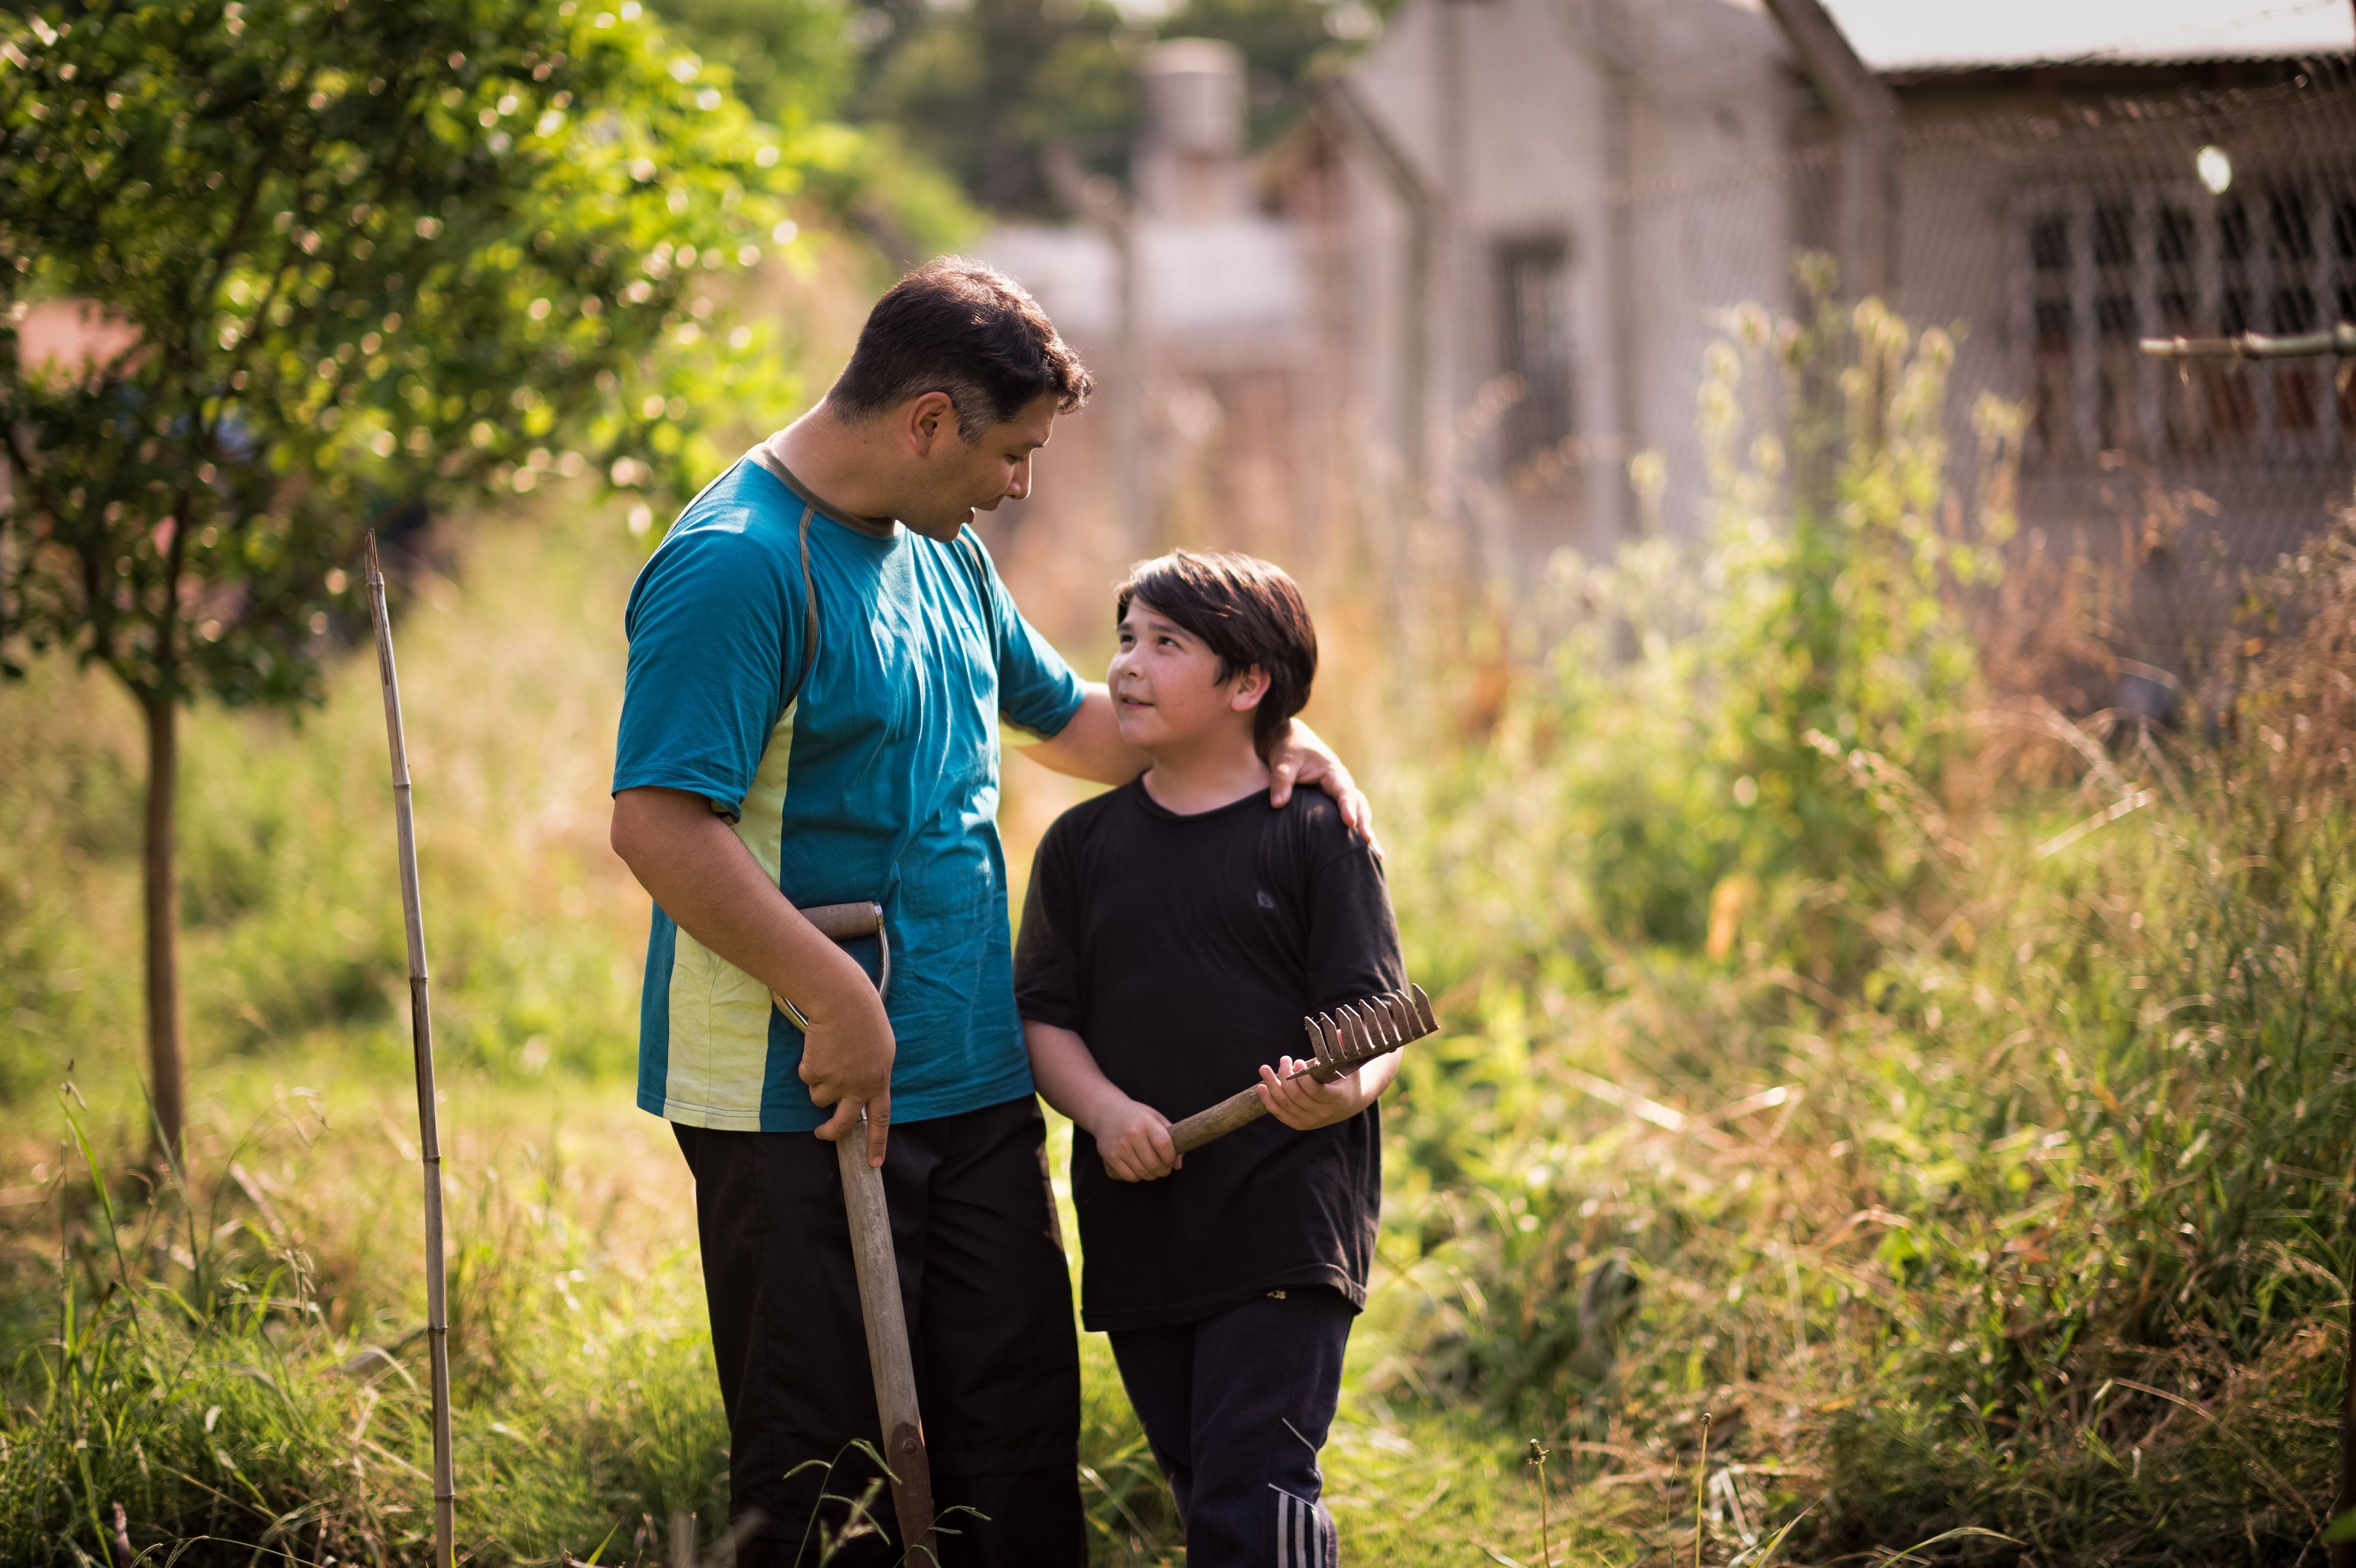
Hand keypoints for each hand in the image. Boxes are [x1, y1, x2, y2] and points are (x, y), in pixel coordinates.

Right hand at [799, 982, 895, 1165]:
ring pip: (819, 1097)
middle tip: (822, 1134)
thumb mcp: (880, 1047)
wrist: (843, 1001)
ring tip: (826, 1054)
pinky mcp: (816, 1074)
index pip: (880, 1119)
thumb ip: (872, 1072)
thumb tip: (860, 1090)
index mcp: (879, 1079)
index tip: (874, 1163)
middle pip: (843, 1123)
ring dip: (818, 1081)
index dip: (876, 1143)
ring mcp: (837, 1082)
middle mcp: (859, 1086)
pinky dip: (808, 1065)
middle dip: (831, 1133)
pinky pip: (807, 1077)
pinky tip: (818, 1046)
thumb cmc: (863, 1016)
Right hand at [1091, 1096, 1180, 1181]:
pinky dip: (1138, 1177)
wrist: (1106, 1112)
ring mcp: (1120, 1146)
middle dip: (1164, 1171)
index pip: (1164, 1145)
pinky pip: (1129, 1176)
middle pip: (1154, 1163)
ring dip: (1152, 1175)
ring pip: (1142, 1172)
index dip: (1171, 1157)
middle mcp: (1132, 1134)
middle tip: (1165, 1168)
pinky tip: (1139, 1169)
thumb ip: (1171, 1139)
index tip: (1171, 1159)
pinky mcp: (1111, 1156)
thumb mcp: (1156, 1118)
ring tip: (1153, 1169)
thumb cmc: (1137, 1117)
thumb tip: (1178, 1166)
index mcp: (1146, 1122)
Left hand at [1254, 1056, 1369, 1131]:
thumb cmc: (1348, 1080)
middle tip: (1284, 1059)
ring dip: (1272, 1086)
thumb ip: (1343, 1049)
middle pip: (1297, 1096)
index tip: (1297, 1061)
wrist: (1350, 1104)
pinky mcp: (1300, 1124)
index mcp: (1337, 1099)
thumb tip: (1337, 1031)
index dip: (1303, 1076)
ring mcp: (1311, 1121)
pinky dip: (1269, 1101)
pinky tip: (1262, 1086)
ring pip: (1286, 1104)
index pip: (1315, 1090)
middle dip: (1285, 1076)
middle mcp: (1323, 1113)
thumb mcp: (1350, 1065)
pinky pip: (1281, 1114)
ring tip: (1264, 1069)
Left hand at [1265, 720, 1380, 855]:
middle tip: (1368, 845)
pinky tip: (1362, 855)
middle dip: (1364, 825)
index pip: (1344, 791)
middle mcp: (1342, 785)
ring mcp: (1339, 795)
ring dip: (1366, 833)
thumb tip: (1277, 804)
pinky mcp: (1333, 804)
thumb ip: (1281, 780)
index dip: (1347, 806)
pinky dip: (1356, 834)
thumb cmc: (1288, 749)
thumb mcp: (1283, 761)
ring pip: (1359, 814)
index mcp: (1333, 773)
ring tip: (1376, 857)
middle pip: (1359, 806)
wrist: (1288, 740)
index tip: (1349, 823)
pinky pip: (1347, 819)